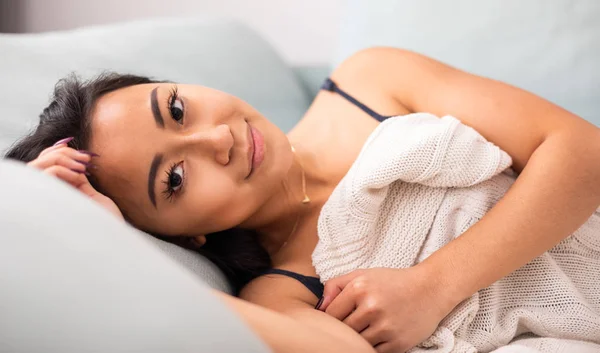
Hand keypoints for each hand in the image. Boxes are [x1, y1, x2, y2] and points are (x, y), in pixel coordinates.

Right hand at [28, 138, 122, 218]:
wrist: (115, 239)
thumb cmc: (105, 220)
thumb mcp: (88, 192)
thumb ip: (75, 175)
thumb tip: (69, 149)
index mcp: (53, 195)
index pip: (41, 164)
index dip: (55, 151)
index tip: (80, 152)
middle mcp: (45, 198)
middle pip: (36, 163)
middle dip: (61, 153)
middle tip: (86, 160)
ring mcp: (45, 202)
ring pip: (37, 167)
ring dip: (62, 159)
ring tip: (84, 168)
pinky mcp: (49, 204)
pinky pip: (47, 175)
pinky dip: (64, 169)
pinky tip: (80, 177)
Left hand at [318, 266, 454, 352]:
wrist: (430, 289)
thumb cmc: (392, 282)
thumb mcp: (363, 274)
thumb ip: (336, 285)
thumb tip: (319, 306)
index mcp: (360, 288)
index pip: (330, 313)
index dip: (330, 318)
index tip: (337, 317)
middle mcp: (372, 307)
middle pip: (343, 330)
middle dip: (344, 329)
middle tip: (352, 323)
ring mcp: (385, 328)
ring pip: (356, 343)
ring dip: (357, 338)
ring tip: (365, 328)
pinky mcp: (397, 343)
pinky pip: (373, 352)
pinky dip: (372, 347)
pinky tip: (377, 335)